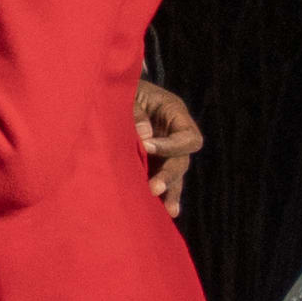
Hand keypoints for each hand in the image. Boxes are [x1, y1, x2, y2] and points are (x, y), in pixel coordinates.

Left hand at [135, 78, 201, 220]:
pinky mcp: (154, 159)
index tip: (147, 147)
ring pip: (175, 173)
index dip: (171, 145)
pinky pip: (163, 178)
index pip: (187, 136)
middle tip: (154, 188)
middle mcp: (174, 133)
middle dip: (169, 174)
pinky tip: (166, 212)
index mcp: (174, 112)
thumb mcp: (129, 94)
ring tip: (169, 211)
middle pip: (182, 159)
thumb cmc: (123, 89)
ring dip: (170, 190)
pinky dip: (164, 193)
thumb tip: (145, 138)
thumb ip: (135, 113)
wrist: (114, 89)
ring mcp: (166, 148)